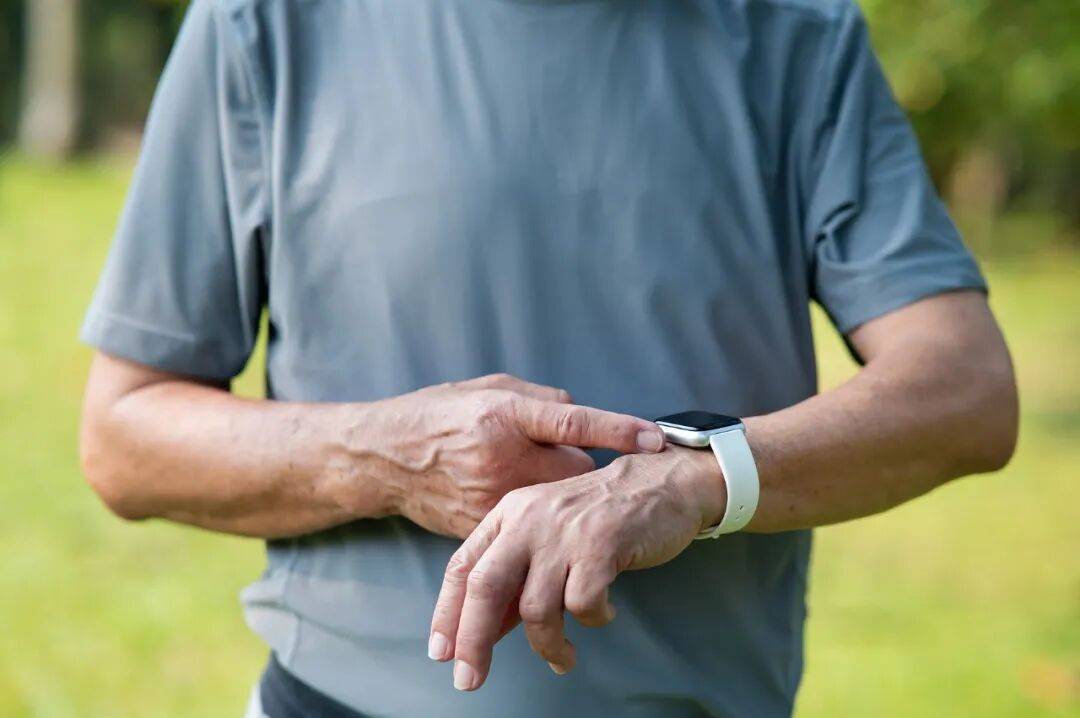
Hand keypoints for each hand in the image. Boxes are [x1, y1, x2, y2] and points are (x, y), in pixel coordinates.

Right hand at [351, 373, 665, 538]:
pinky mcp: (482, 526)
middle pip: (574, 474)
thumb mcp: (488, 388)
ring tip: (544, 488)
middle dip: (584, 472)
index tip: (657, 438)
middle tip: (574, 466)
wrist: (384, 459)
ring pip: (553, 508)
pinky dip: (535, 522)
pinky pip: (527, 530)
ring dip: (561, 500)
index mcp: (505, 416)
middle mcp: (502, 458)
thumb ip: (539, 399)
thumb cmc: (439, 414)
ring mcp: (491, 497)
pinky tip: (527, 513)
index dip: (619, 429)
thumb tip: (579, 411)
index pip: (574, 423)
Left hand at [427, 447, 725, 689]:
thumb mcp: (547, 534)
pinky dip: (593, 620)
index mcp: (509, 514)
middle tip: (470, 679)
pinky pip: (583, 605)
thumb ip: (517, 577)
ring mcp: (565, 532)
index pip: (464, 566)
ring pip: (536, 608)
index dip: (447, 612)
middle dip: (474, 641)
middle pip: (486, 587)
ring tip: (562, 659)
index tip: (441, 652)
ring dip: (548, 646)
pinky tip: (604, 613)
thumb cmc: (601, 516)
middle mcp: (529, 519)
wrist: (661, 482)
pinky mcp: (602, 545)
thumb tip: (483, 631)